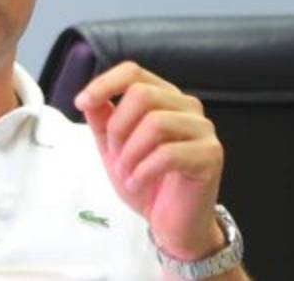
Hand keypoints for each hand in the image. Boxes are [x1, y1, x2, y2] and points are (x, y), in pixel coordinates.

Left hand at [74, 61, 226, 260]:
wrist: (173, 223)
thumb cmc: (146, 182)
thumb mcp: (114, 148)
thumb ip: (102, 120)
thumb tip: (88, 97)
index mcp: (165, 98)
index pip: (134, 72)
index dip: (105, 83)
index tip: (82, 103)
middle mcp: (187, 107)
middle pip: (142, 94)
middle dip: (118, 128)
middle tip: (116, 156)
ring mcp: (203, 130)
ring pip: (156, 123)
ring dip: (130, 153)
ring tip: (128, 173)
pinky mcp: (211, 155)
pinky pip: (168, 154)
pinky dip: (143, 171)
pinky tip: (139, 183)